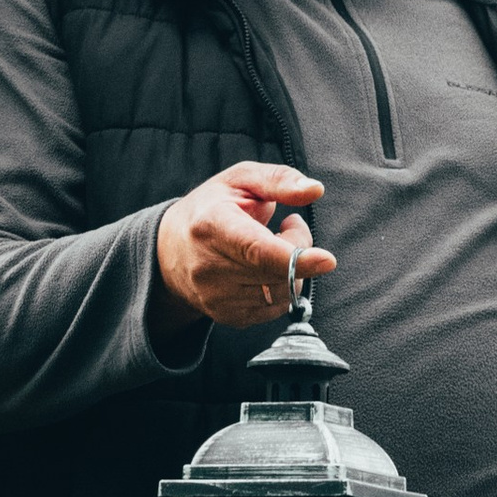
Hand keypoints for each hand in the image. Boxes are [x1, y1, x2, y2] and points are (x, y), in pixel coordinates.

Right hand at [151, 162, 334, 336]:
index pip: (256, 250)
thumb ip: (279, 180)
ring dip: (291, 270)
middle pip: (277, 271)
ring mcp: (216, 297)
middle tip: (289, 227)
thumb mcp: (240, 179)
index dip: (294, 257)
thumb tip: (315, 190)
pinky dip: (282, 287)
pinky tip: (266, 268)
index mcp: (211, 226)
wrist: (169, 250)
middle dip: (298, 249)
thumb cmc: (211, 207)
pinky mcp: (226, 316)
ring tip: (272, 245)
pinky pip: (275, 308)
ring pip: (281, 293)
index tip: (326, 259)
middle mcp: (208, 267)